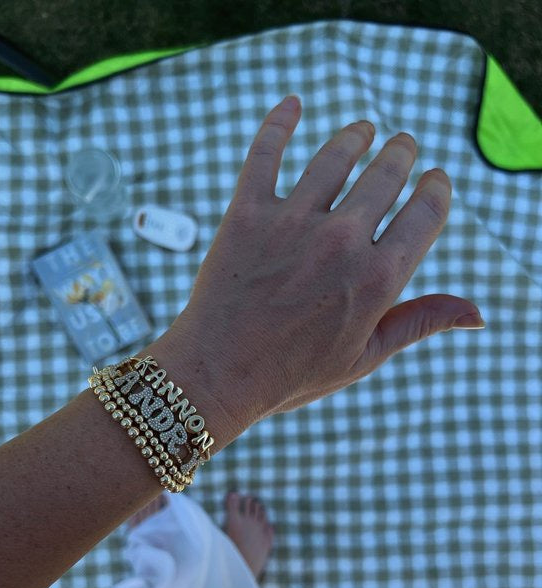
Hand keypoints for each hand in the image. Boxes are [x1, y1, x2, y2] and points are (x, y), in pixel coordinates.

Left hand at [172, 96, 482, 423]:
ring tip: (362, 130)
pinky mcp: (247, 213)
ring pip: (337, 155)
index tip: (434, 180)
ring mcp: (292, 222)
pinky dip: (279, 122)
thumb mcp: (365, 356)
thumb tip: (477, 314)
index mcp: (378, 278)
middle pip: (387, 173)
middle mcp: (341, 241)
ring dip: (356, 135)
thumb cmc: (293, 374)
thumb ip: (420, 322)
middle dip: (400, 153)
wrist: (217, 375)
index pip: (426, 211)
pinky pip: (265, 152)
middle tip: (400, 145)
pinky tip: (292, 104)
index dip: (436, 188)